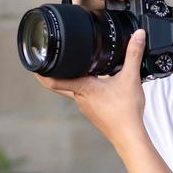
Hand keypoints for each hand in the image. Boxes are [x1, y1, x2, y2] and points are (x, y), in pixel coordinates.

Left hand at [36, 28, 147, 144]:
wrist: (129, 136)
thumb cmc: (125, 113)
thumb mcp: (131, 78)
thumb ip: (134, 54)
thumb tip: (137, 36)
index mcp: (83, 88)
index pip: (53, 81)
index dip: (41, 71)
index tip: (34, 63)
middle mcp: (80, 98)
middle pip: (60, 84)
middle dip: (54, 72)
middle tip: (50, 60)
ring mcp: (85, 107)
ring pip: (73, 90)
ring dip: (73, 79)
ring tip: (77, 66)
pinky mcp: (93, 112)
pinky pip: (85, 96)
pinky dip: (86, 87)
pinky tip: (96, 83)